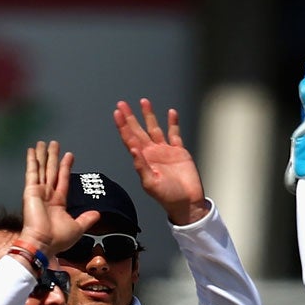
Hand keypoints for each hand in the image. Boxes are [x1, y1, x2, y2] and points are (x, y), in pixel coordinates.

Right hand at [20, 140, 97, 256]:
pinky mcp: (30, 191)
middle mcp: (47, 196)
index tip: (68, 156)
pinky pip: (32, 172)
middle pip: (51, 171)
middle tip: (54, 144)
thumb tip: (97, 214)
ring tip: (44, 142)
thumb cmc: (58, 239)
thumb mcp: (78, 228)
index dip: (65, 167)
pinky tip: (32, 151)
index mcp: (58, 203)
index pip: (63, 180)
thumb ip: (86, 219)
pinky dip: (31, 161)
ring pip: (42, 169)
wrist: (43, 243)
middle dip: (53, 157)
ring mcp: (38, 192)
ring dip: (43, 155)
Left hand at [114, 100, 205, 224]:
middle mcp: (152, 153)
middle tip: (122, 104)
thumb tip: (133, 150)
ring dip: (149, 116)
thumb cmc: (168, 197)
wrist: (187, 202)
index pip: (130, 139)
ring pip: (155, 129)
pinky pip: (174, 134)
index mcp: (143, 160)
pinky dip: (173, 123)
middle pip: (138, 131)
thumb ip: (142, 167)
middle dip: (130, 117)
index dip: (123, 126)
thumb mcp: (151, 184)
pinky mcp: (179, 151)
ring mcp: (165, 151)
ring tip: (144, 102)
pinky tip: (170, 113)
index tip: (117, 113)